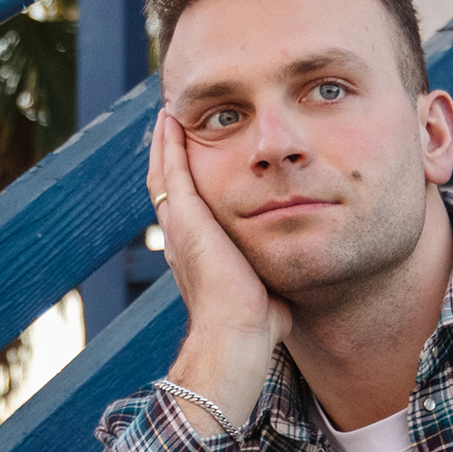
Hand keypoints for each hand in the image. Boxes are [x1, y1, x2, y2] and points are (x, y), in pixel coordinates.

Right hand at [149, 112, 288, 430]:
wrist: (236, 338)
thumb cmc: (256, 328)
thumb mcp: (266, 292)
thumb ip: (271, 280)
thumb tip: (289, 289)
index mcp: (198, 255)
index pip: (188, 208)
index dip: (188, 181)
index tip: (195, 156)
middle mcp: (180, 239)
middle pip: (167, 185)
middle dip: (169, 153)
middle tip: (173, 122)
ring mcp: (179, 228)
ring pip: (163, 173)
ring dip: (165, 142)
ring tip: (168, 113)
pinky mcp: (185, 219)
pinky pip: (171, 170)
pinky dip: (168, 143)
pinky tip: (171, 119)